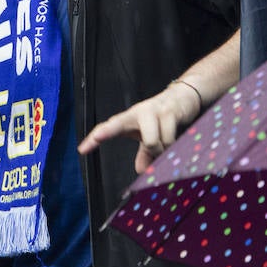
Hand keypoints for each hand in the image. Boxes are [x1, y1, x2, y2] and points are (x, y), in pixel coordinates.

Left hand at [77, 80, 201, 173]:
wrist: (183, 96)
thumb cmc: (161, 117)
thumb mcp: (149, 136)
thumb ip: (144, 153)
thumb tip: (141, 170)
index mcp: (129, 118)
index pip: (108, 127)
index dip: (95, 138)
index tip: (82, 149)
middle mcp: (138, 112)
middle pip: (122, 127)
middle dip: (133, 144)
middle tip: (147, 151)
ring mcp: (153, 110)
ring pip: (152, 142)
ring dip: (162, 151)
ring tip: (167, 145)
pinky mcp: (170, 111)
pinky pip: (169, 139)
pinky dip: (172, 147)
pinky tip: (176, 141)